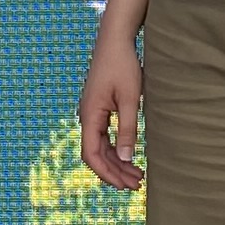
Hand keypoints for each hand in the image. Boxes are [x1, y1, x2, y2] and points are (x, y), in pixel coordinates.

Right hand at [79, 29, 145, 192]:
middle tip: (137, 185)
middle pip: (96, 155)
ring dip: (117, 162)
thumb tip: (126, 158)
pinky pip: (104, 136)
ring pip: (101, 147)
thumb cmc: (123, 65)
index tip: (125, 185)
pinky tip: (130, 156)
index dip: (107, 173)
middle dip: (115, 172)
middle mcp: (87, 116)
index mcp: (90, 115)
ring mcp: (92, 113)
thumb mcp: (131, 98)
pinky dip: (116, 149)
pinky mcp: (99, 109)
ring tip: (138, 175)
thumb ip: (128, 129)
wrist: (115, 40)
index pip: (91, 155)